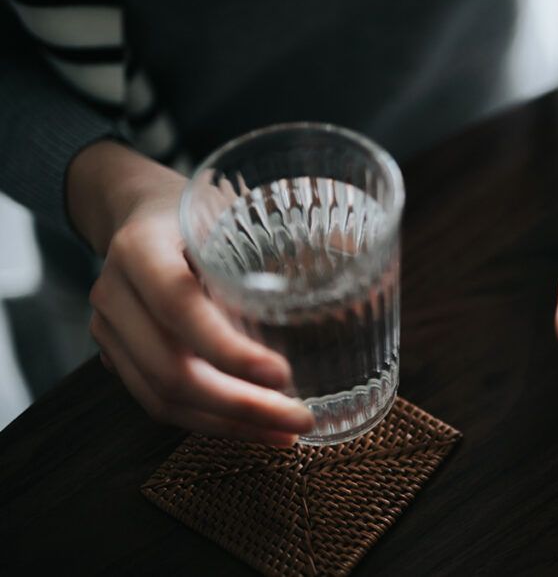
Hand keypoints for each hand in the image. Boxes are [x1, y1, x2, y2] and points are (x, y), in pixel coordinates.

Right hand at [69, 141, 313, 444]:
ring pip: (162, 399)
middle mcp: (115, 294)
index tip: (284, 374)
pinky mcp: (118, 358)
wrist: (137, 213)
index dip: (230, 350)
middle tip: (299, 419)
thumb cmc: (198, 208)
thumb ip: (282, 234)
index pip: (180, 309)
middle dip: (239, 407)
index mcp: (141, 248)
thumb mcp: (232, 206)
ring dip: (228, 425)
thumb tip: (365, 252)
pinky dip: (208, 421)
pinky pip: (158, 403)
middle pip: (170, 371)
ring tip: (285, 433)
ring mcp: (110, 331)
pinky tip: (253, 427)